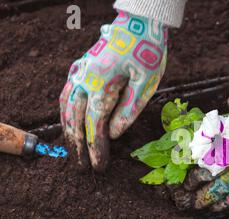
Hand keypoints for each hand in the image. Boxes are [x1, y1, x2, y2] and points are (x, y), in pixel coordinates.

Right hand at [60, 11, 167, 170]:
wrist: (139, 24)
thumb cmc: (147, 52)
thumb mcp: (146, 83)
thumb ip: (129, 110)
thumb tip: (113, 135)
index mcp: (101, 84)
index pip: (94, 125)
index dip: (95, 148)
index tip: (98, 167)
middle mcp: (84, 79)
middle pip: (74, 120)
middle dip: (78, 146)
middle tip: (82, 167)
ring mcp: (78, 72)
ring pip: (65, 108)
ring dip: (67, 131)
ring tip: (73, 152)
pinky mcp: (79, 68)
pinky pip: (65, 94)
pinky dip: (65, 113)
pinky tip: (68, 123)